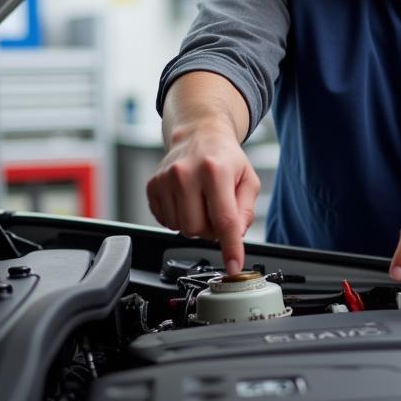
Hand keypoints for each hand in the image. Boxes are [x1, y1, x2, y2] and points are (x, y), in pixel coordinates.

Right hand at [146, 124, 259, 274]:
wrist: (199, 134)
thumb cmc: (225, 158)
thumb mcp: (248, 180)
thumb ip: (246, 211)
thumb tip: (235, 236)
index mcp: (214, 170)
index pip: (223, 220)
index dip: (230, 248)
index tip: (233, 266)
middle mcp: (185, 174)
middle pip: (197, 230)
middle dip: (210, 229)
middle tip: (217, 210)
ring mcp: (165, 180)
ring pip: (180, 229)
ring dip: (195, 223)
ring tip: (202, 202)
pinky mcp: (152, 186)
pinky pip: (166, 222)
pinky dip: (180, 218)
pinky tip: (187, 200)